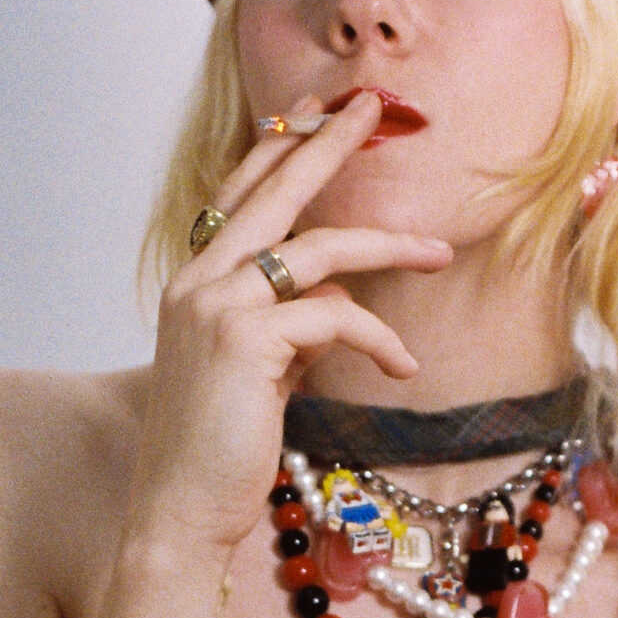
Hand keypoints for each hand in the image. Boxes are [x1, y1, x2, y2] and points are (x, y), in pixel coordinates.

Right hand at [136, 90, 452, 551]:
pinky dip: (378, 337)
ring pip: (318, 249)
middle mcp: (196, 283)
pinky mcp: (247, 340)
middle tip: (369, 105)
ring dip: (388, 246)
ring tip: (439, 253)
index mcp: (191, 286)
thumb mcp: (255, 377)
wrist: (178, 512)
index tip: (309, 112)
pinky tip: (401, 364)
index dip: (274, 150)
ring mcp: (217, 307)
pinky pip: (336, 315)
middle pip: (272, 192)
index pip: (236, 198)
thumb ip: (285, 331)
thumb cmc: (216, 453)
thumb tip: (335, 307)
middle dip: (326, 144)